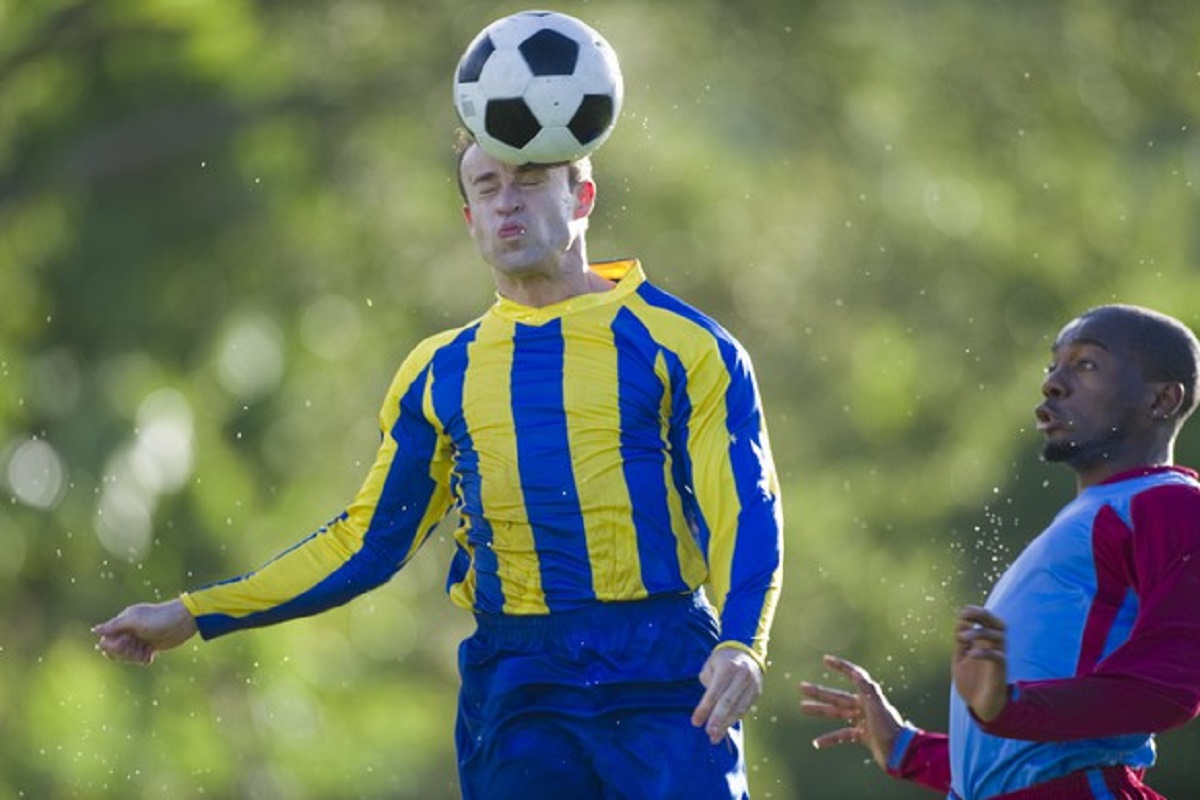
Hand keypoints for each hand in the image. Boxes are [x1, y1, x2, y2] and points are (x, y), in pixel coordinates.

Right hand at [92, 599, 197, 664]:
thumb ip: (114, 625)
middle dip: (125, 653)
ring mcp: (140, 639)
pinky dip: (143, 659)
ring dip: (135, 657)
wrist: (184, 621)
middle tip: (138, 646)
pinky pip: (139, 658)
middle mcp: (129, 630)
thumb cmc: (160, 617)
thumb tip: (94, 630)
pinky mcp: (150, 646)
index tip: (127, 640)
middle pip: (115, 650)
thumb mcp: (135, 620)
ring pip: (127, 656)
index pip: (107, 640)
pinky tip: (152, 656)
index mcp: (123, 622)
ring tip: (147, 651)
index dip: (114, 645)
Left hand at [691, 647, 762, 744]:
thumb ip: (708, 683)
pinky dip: (733, 721)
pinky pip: (744, 710)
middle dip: (717, 719)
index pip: (714, 692)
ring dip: (726, 725)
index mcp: (728, 667)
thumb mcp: (711, 665)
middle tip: (708, 732)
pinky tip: (724, 729)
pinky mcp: (757, 693)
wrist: (747, 653)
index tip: (695, 722)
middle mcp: (742, 676)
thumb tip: (708, 705)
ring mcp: (752, 685)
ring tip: (715, 737)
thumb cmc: (723, 661)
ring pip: (738, 709)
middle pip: (728, 702)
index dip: (704, 708)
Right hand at [799, 654, 904, 769]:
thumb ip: (867, 689)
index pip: (853, 676)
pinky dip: (830, 738)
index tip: (825, 659)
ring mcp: (863, 721)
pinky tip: (817, 742)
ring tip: (803, 707)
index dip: (840, 666)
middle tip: (801, 687)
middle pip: (838, 697)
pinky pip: (843, 735)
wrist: (900, 753)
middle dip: (819, 692)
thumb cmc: (889, 728)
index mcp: (868, 697)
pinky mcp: (863, 736)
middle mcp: (865, 707)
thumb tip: (855, 673)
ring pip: (837, 714)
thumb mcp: (877, 706)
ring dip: (820, 711)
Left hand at [952, 605, 1007, 721]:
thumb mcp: (960, 659)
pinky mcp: (1000, 672)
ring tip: (961, 637)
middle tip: (966, 613)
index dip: (975, 612)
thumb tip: (961, 622)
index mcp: (984, 642)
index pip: (985, 620)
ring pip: (999, 637)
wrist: (980, 707)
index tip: (961, 612)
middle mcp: (994, 647)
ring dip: (979, 633)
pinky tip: (970, 654)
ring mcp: (999, 658)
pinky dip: (985, 652)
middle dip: (983, 614)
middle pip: (998, 623)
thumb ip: (960, 642)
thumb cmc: (972, 682)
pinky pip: (998, 657)